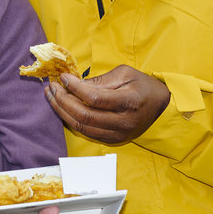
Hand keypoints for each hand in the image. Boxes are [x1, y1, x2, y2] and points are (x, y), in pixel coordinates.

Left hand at [46, 65, 170, 144]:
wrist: (161, 107)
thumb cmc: (143, 86)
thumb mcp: (126, 74)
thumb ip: (101, 80)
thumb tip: (75, 84)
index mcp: (129, 102)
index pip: (95, 98)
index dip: (75, 88)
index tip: (63, 77)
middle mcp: (123, 122)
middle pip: (84, 115)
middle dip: (62, 101)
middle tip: (51, 87)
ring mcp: (118, 134)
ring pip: (82, 127)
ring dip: (62, 111)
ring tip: (51, 96)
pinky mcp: (113, 140)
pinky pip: (86, 132)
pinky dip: (71, 120)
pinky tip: (63, 108)